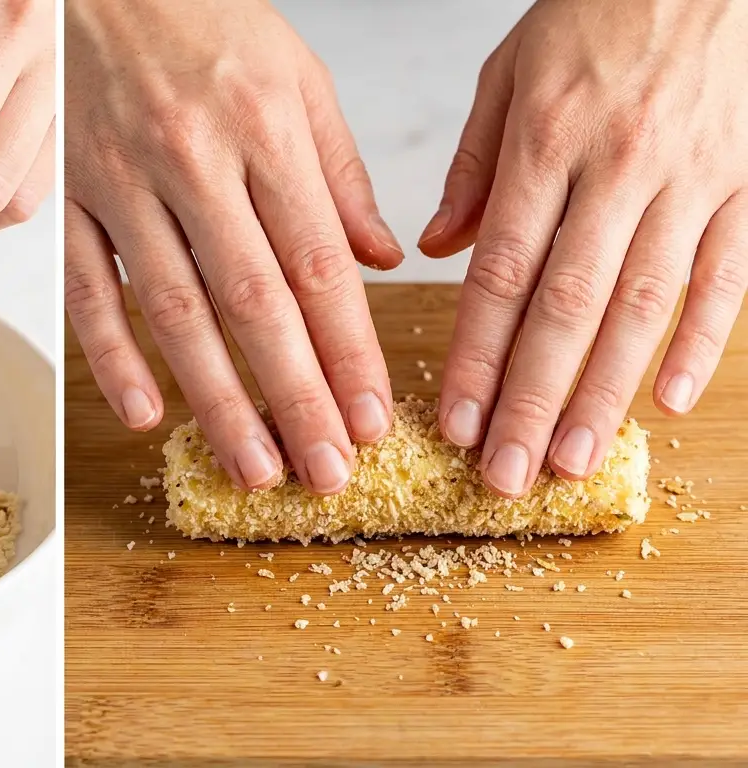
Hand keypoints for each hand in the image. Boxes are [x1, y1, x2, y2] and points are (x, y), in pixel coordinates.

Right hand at [63, 0, 403, 493]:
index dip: (348, 351)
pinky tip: (144, 414)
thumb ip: (339, 173)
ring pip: (173, 309)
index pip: (317, 263)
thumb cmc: (201, 21)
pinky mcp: (66, 196)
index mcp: (265, 130)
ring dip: (215, 399)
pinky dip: (111, 356)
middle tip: (324, 472)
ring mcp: (122, 182)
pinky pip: (87, 287)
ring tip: (253, 467)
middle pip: (253, 302)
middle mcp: (194, 162)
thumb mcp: (295, 76)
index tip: (373, 419)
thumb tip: (382, 262)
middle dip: (295, 398)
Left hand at [420, 0, 747, 496]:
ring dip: (604, 392)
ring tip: (570, 462)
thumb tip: (433, 247)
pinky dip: (701, 342)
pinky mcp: (745, 188)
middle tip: (505, 473)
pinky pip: (725, 277)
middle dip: (533, 400)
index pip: (502, 273)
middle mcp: (619, 169)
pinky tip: (668, 400)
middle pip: (569, 307)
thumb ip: (474, 167)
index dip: (476, 355)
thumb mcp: (510, 74)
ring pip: (644, 307)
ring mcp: (692, 182)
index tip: (452, 420)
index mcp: (548, 143)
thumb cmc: (596, 18)